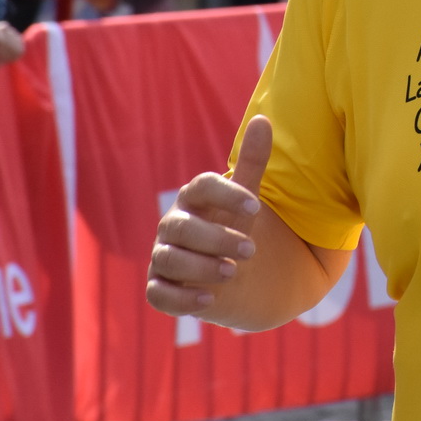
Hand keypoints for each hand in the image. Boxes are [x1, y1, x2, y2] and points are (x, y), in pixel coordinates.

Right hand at [147, 115, 271, 317]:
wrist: (234, 272)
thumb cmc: (236, 226)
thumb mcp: (248, 197)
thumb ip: (253, 162)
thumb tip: (261, 119)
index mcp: (194, 198)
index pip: (201, 186)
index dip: (226, 194)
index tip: (258, 206)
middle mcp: (174, 226)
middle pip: (182, 227)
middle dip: (215, 238)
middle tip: (251, 250)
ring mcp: (164, 257)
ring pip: (168, 260)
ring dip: (199, 267)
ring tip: (232, 272)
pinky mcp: (161, 288)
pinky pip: (159, 295)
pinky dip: (180, 299)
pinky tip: (207, 301)